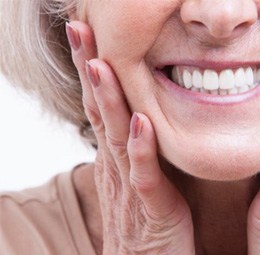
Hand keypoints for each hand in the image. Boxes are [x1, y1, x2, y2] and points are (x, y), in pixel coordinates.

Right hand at [66, 21, 194, 253]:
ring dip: (108, 100)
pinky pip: (144, 176)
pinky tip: (140, 123)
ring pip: (116, 137)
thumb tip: (141, 118)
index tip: (88, 35)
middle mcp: (117, 167)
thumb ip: (139, 149)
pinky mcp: (151, 209)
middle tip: (79, 29)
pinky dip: (141, 149)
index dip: (94, 70)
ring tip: (100, 63)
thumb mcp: (140, 178)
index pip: (101, 106)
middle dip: (90, 70)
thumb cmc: (149, 221)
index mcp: (117, 158)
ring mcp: (130, 187)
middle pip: (99, 111)